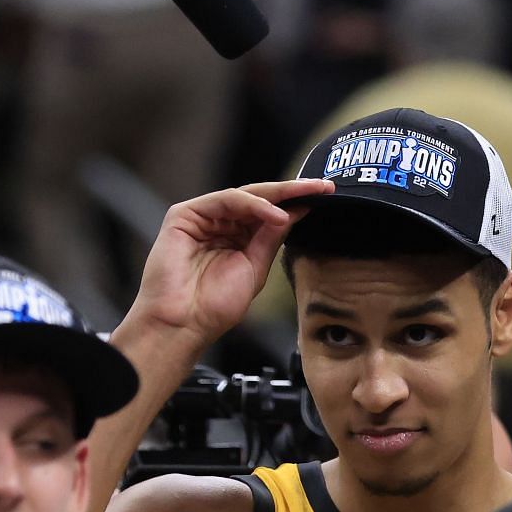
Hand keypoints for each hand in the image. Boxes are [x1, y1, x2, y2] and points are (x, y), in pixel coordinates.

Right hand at [127, 178, 333, 345]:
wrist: (184, 324)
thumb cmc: (213, 306)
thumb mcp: (256, 267)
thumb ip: (272, 237)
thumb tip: (297, 210)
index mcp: (235, 237)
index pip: (269, 212)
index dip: (296, 203)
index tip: (327, 196)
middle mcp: (219, 224)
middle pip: (259, 199)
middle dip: (293, 191)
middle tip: (323, 186)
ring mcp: (201, 217)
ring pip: (245, 195)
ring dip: (277, 196)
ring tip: (304, 200)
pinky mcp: (184, 215)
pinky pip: (225, 200)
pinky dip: (253, 204)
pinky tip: (275, 214)